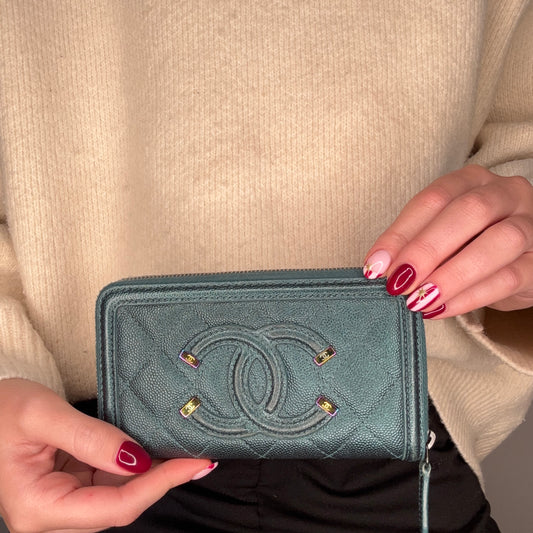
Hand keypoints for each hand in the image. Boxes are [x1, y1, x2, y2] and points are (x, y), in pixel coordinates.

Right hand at [0, 379, 213, 532]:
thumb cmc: (2, 410)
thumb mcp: (43, 415)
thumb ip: (91, 438)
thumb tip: (137, 459)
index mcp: (38, 508)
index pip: (114, 508)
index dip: (159, 485)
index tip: (193, 463)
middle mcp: (50, 517)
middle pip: (120, 508)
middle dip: (162, 482)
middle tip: (198, 458)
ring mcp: (61, 505)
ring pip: (119, 499)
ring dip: (152, 477)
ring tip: (184, 455)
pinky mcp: (70, 490)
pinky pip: (110, 486)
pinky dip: (136, 470)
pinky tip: (156, 455)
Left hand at [363, 165, 532, 318]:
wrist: (523, 259)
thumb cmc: (472, 243)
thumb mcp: (442, 235)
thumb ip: (414, 243)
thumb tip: (378, 268)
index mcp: (473, 180)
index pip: (433, 199)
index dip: (400, 233)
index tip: (374, 266)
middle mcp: (507, 194)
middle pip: (468, 212)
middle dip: (426, 250)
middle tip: (397, 283)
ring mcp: (531, 226)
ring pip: (497, 243)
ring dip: (451, 275)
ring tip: (418, 300)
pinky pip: (510, 278)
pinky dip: (470, 296)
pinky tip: (441, 308)